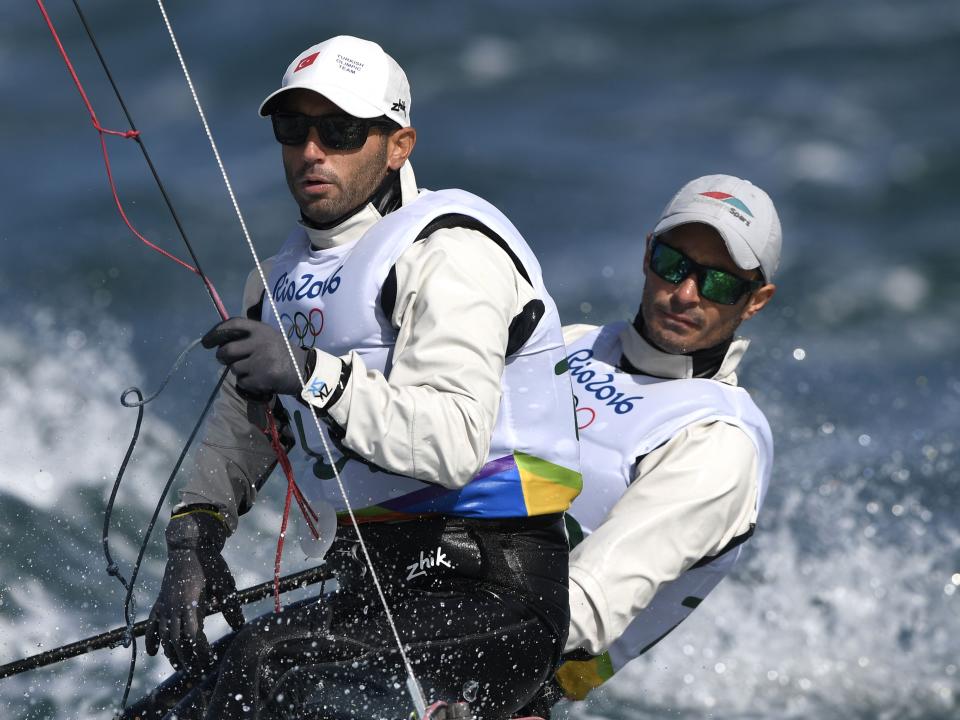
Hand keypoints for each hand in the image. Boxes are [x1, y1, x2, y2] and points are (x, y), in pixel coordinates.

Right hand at [144, 512, 244, 674]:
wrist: (190, 546)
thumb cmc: (210, 564)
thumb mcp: (225, 583)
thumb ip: (231, 606)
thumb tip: (240, 626)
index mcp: (190, 603)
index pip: (193, 636)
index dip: (200, 651)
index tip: (209, 661)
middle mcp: (173, 607)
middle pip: (177, 641)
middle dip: (187, 659)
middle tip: (198, 672)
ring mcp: (164, 605)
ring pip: (164, 636)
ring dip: (172, 653)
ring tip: (182, 667)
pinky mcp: (159, 602)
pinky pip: (152, 625)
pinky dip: (151, 640)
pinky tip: (153, 653)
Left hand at [202, 317, 310, 397]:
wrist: (304, 370)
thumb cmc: (282, 352)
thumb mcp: (268, 337)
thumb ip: (247, 337)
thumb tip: (219, 343)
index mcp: (261, 329)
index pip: (232, 325)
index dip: (216, 333)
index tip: (206, 342)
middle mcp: (260, 342)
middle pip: (227, 350)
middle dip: (221, 357)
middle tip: (224, 360)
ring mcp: (261, 361)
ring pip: (234, 368)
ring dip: (238, 371)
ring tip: (253, 370)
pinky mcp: (262, 378)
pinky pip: (242, 382)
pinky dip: (247, 383)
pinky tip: (259, 380)